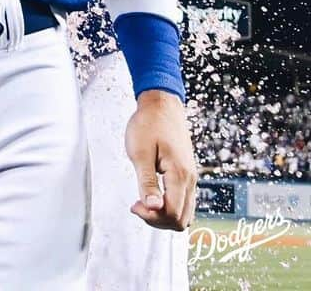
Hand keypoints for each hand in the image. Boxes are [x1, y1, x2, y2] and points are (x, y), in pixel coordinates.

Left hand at [126, 90, 197, 230]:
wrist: (162, 105)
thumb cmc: (148, 124)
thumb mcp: (139, 152)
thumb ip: (146, 182)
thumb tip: (153, 208)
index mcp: (179, 175)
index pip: (173, 214)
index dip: (152, 217)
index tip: (134, 205)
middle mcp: (190, 180)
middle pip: (181, 219)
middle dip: (158, 219)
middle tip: (137, 205)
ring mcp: (191, 178)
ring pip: (184, 213)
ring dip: (163, 214)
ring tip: (143, 201)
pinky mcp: (186, 174)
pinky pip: (183, 201)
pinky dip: (169, 206)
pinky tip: (152, 195)